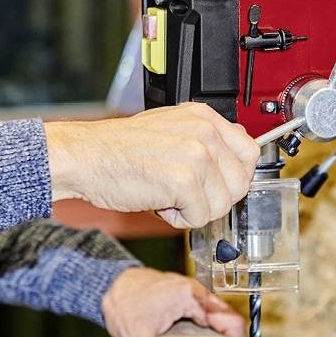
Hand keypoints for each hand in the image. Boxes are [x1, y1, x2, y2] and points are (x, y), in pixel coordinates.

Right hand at [44, 105, 259, 228]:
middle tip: (184, 193)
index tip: (213, 184)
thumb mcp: (170, 128)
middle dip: (214, 197)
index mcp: (204, 116)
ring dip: (195, 210)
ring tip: (167, 195)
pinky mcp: (184, 181)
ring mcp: (197, 155)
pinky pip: (200, 217)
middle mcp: (205, 131)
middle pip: (240, 183)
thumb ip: (204, 140)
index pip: (249, 152)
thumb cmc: (120, 149)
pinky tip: (158, 202)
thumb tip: (235, 159)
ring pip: (222, 204)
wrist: (86, 157)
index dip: (232, 176)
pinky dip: (178, 220)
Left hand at [102, 268, 243, 336]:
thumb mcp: (136, 334)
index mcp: (191, 297)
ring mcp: (191, 297)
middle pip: (226, 322)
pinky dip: (204, 335)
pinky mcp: (184, 303)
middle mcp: (195, 294)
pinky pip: (203, 320)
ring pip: (215, 321)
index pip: (230, 320)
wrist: (110, 287)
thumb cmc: (123, 301)